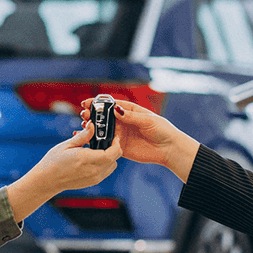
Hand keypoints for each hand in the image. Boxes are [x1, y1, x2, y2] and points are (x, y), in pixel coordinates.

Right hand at [6, 125, 122, 221]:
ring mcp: (94, 178)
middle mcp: (93, 170)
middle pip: (115, 159)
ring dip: (110, 157)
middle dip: (113, 149)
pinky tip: (94, 158)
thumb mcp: (67, 145)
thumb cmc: (54, 161)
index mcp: (86, 159)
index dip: (116, 144)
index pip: (112, 153)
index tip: (114, 137)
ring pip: (112, 165)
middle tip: (105, 140)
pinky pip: (106, 171)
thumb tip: (92, 125)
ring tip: (98, 149)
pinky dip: (105, 164)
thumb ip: (83, 136)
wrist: (48, 180)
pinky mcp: (93, 182)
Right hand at [81, 99, 198, 180]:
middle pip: (104, 117)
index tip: (87, 102)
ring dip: (93, 128)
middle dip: (93, 115)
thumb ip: (131, 116)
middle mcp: (124, 122)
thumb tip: (116, 110)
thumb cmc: (162, 130)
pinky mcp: (121, 147)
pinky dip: (97, 142)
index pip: (112, 105)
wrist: (169, 149)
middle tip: (83, 115)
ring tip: (83, 126)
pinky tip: (88, 140)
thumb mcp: (148, 120)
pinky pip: (107, 144)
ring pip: (103, 130)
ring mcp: (122, 135)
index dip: (99, 103)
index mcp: (131, 112)